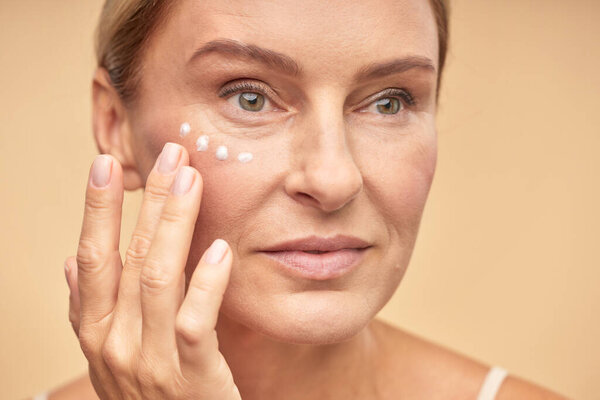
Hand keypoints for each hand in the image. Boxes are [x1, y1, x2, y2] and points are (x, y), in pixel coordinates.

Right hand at [63, 143, 240, 398]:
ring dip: (174, 224)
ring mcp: (150, 361)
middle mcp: (114, 343)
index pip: (90, 258)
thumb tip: (70, 262)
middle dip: (147, 201)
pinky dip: (206, 282)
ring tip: (192, 180)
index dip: (96, 209)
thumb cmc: (149, 394)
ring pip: (157, 278)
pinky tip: (219, 248)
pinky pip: (194, 321)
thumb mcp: (109, 355)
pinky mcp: (190, 377)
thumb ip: (91, 309)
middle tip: (171, 153)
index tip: (105, 163)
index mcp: (96, 331)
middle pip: (127, 257)